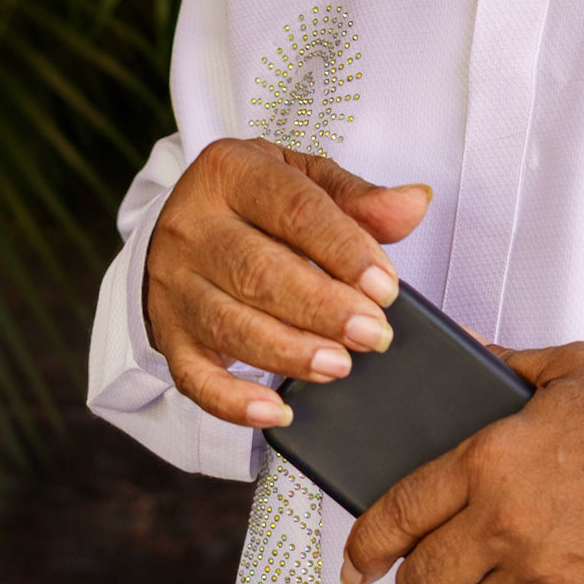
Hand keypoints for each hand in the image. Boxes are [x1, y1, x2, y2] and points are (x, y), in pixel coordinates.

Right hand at [144, 137, 430, 429]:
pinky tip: (277, 413)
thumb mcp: (303, 178)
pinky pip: (194, 377)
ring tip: (339, 367)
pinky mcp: (168, 334)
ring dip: (288, 352)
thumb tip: (414, 204)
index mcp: (231, 171)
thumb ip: (358, 196)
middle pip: (258, 272)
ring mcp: (174, 284)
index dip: (343, 249)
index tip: (387, 287)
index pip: (293, 210)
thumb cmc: (256, 199)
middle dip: (322, 308)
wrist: (181, 219)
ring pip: (228, 325)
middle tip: (374, 335)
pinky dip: (233, 402)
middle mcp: (192, 226)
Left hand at [341, 341, 583, 583]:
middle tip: (427, 575)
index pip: (398, 513)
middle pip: (423, 583)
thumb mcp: (566, 368)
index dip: (365, 545)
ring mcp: (540, 579)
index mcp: (490, 461)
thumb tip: (468, 352)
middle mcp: (505, 526)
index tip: (358, 561)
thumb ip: (506, 364)